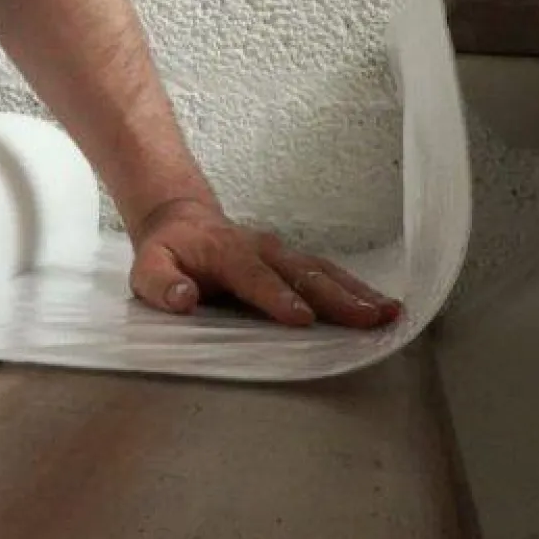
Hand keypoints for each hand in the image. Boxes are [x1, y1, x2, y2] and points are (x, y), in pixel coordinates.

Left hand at [128, 199, 401, 329]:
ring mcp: (282, 253)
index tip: (302, 319)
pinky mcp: (294, 260)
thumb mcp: (147, 267)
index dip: (278, 298)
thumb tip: (182, 298)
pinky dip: (356, 289)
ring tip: (391, 313)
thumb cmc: (167, 252)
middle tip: (370, 318)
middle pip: (304, 274)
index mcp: (227, 254)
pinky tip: (381, 306)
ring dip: (358, 293)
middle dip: (339, 297)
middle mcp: (263, 250)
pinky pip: (328, 274)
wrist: (182, 219)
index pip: (255, 278)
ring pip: (324, 272)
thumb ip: (161, 283)